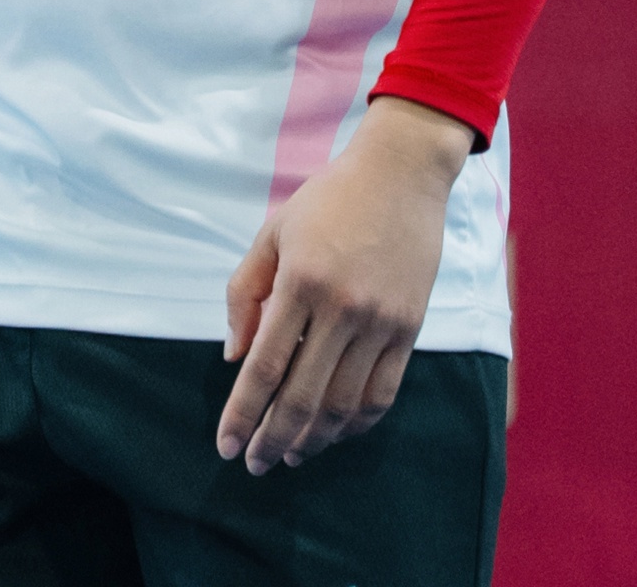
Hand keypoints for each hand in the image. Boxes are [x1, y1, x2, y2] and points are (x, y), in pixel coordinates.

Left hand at [217, 96, 473, 473]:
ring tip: (292, 454)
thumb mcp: (273, 231)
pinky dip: (356, 423)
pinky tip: (336, 432)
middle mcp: (342, 308)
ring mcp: (380, 322)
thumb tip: (233, 356)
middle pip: (302, 398)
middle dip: (273, 440)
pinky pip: (382, 394)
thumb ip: (246, 292)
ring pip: (343, 405)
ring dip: (314, 440)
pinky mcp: (409, 329)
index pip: (265, 367)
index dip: (242, 413)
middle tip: (255, 464)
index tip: (226, 446)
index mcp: (300, 281)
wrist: (401, 173)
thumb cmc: (328, 199)